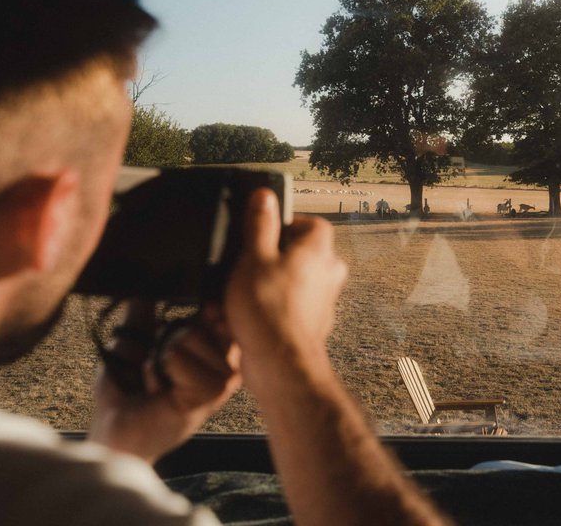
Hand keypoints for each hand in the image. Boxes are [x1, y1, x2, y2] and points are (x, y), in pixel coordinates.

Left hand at [89, 302, 241, 462]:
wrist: (116, 432)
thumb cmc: (126, 396)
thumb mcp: (133, 347)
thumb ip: (142, 319)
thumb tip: (143, 290)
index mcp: (215, 354)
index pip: (221, 315)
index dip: (206, 311)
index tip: (195, 314)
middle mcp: (225, 365)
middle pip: (201, 321)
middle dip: (170, 340)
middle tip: (160, 370)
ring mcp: (222, 380)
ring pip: (190, 336)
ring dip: (161, 358)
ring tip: (158, 383)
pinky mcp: (211, 392)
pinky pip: (178, 357)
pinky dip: (157, 372)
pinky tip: (158, 393)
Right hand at [223, 188, 347, 389]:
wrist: (281, 365)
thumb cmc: (268, 309)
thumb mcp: (254, 257)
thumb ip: (260, 225)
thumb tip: (265, 196)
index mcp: (319, 250)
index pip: (311, 223)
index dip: (284, 225)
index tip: (259, 233)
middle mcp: (328, 272)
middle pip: (298, 253)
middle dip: (267, 260)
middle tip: (241, 268)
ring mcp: (323, 300)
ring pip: (289, 282)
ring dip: (261, 287)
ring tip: (232, 298)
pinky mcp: (311, 323)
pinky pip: (286, 307)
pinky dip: (265, 310)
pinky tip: (237, 320)